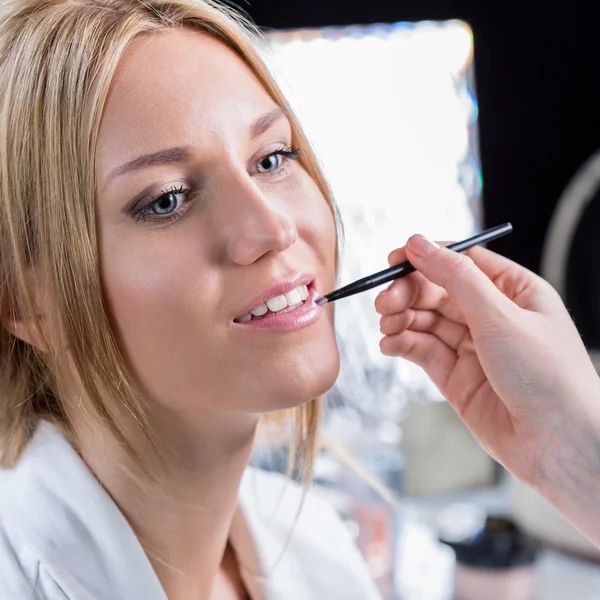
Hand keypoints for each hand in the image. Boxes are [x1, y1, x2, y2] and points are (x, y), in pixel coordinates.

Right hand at [375, 234, 599, 493]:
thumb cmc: (550, 376)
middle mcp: (490, 316)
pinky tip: (389, 344)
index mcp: (513, 291)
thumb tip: (419, 243)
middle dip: (407, 292)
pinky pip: (422, 350)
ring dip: (400, 318)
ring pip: (425, 320)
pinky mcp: (455, 376)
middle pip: (437, 291)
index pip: (461, 262)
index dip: (426, 258)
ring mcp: (472, 347)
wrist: (559, 445)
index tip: (395, 261)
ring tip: (386, 325)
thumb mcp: (500, 316)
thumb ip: (455, 277)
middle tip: (384, 302)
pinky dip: (402, 344)